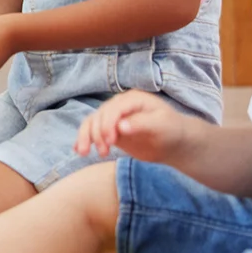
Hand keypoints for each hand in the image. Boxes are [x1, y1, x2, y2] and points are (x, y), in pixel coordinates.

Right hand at [73, 90, 193, 161]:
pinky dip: (84, 139)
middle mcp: (119, 106)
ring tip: (84, 152)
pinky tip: (78, 149)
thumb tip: (120, 127)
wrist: (174, 142)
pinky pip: (93, 133)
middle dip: (97, 133)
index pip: (113, 109)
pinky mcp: (110, 131)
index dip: (108, 124)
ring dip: (86, 137)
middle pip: (99, 116)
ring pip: (92, 123)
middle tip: (103, 152)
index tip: (110, 141)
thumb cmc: (172, 130)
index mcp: (132, 99)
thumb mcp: (162, 125)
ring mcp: (113, 118)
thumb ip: (141, 124)